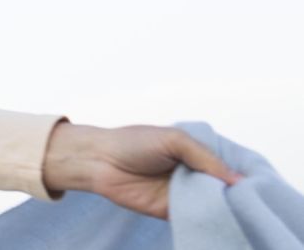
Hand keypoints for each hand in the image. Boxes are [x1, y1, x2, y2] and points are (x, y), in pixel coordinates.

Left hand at [42, 122, 243, 219]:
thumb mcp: (174, 140)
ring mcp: (183, 193)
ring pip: (212, 203)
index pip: (227, 164)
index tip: (260, 181)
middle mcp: (193, 173)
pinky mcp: (171, 211)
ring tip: (239, 210)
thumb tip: (236, 180)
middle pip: (223, 187)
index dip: (242, 172)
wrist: (99, 161)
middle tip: (254, 200)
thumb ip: (205, 157)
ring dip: (223, 207)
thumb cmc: (133, 142)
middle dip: (236, 193)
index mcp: (196, 152)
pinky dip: (206, 219)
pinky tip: (219, 220)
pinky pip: (195, 217)